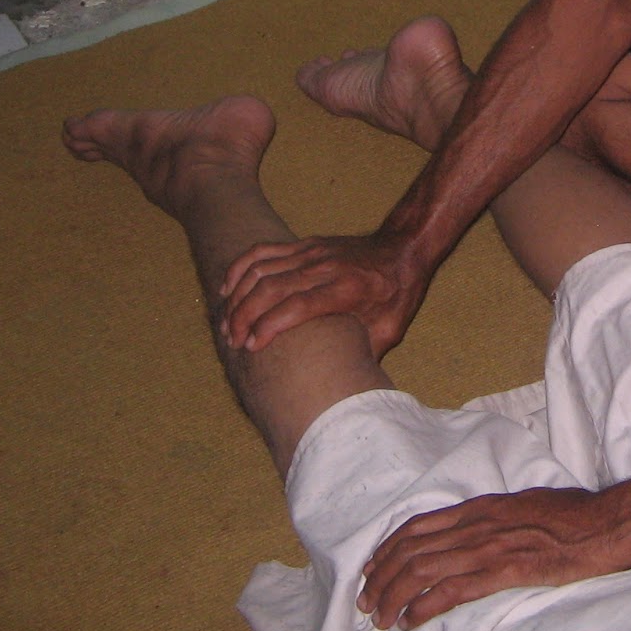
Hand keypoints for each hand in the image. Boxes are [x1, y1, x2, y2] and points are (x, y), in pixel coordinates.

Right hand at [219, 233, 424, 356]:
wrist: (404, 247)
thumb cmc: (398, 293)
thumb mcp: (390, 329)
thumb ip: (365, 353)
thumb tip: (346, 386)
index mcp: (347, 288)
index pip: (299, 305)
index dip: (270, 325)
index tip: (252, 348)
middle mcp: (325, 267)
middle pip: (272, 287)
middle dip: (244, 316)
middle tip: (232, 343)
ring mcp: (312, 252)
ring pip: (262, 268)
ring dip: (238, 296)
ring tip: (226, 324)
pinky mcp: (304, 244)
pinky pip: (264, 251)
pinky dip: (240, 268)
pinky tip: (226, 289)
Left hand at [357, 488, 630, 629]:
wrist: (605, 523)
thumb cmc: (574, 516)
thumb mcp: (526, 505)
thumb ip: (496, 518)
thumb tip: (479, 531)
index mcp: (481, 508)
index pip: (419, 527)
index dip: (388, 548)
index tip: (372, 567)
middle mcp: (477, 525)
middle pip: (412, 550)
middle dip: (381, 577)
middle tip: (367, 601)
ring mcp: (490, 547)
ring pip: (423, 570)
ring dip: (394, 596)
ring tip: (381, 617)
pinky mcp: (505, 571)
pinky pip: (452, 590)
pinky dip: (423, 606)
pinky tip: (410, 620)